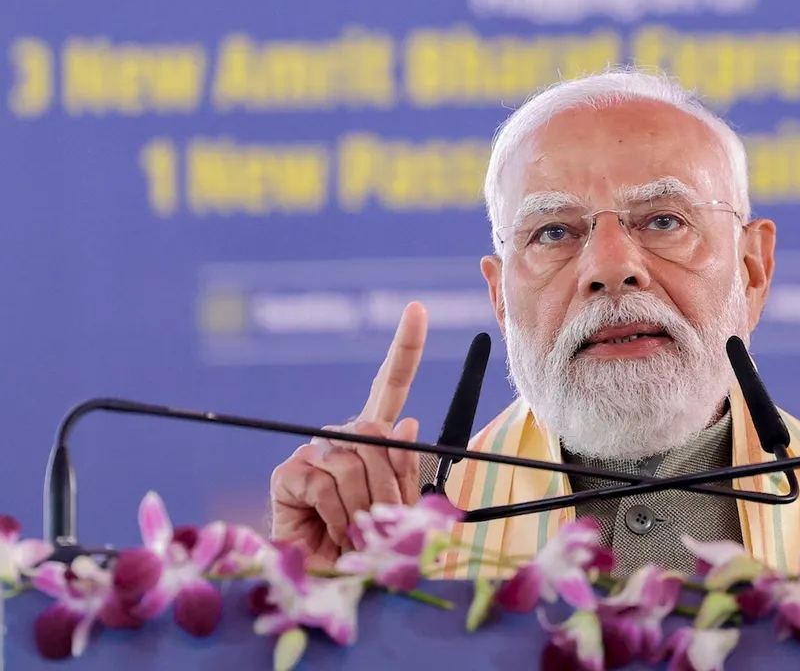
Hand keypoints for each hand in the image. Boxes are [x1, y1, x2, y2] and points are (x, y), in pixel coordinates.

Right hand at [269, 302, 427, 567]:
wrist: (331, 585)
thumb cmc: (369, 548)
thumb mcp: (403, 510)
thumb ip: (407, 470)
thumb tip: (409, 422)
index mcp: (374, 440)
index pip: (389, 387)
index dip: (404, 349)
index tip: (417, 309)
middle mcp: (341, 438)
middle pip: (378, 434)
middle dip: (390, 484)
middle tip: (381, 523)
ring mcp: (312, 452)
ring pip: (354, 461)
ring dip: (364, 507)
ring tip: (355, 532)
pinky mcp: (288, 473)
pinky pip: (325, 481)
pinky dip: (337, 515)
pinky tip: (330, 531)